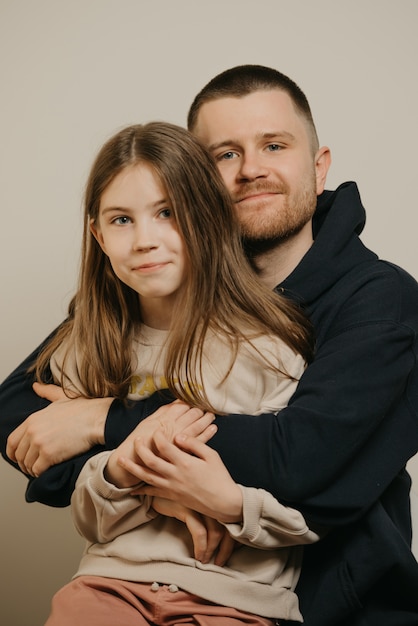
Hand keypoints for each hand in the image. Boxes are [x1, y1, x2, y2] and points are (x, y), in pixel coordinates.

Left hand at [6, 382, 111, 476]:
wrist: (97, 419)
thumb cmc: (84, 409)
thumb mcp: (61, 397)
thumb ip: (46, 392)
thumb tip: (36, 386)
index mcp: (32, 419)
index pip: (12, 441)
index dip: (13, 452)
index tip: (19, 457)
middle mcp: (33, 431)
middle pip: (18, 455)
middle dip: (24, 463)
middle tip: (34, 465)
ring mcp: (40, 443)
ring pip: (27, 464)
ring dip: (33, 469)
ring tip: (42, 469)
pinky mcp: (49, 455)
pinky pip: (38, 470)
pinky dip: (41, 473)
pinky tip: (48, 470)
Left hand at [125, 429, 242, 523]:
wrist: (224, 502)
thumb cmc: (220, 477)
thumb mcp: (212, 455)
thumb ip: (194, 444)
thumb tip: (178, 436)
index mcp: (185, 462)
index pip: (165, 446)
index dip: (158, 436)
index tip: (156, 430)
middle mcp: (175, 475)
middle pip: (150, 460)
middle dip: (140, 449)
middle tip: (136, 440)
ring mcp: (172, 487)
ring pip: (146, 476)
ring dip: (132, 468)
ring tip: (120, 460)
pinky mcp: (172, 495)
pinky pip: (152, 492)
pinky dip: (141, 490)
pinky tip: (132, 488)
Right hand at [151, 497, 235, 564]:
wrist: (156, 487)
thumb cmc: (178, 497)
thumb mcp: (196, 503)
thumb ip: (208, 512)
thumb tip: (220, 535)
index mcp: (217, 498)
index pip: (233, 520)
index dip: (234, 539)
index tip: (229, 552)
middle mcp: (212, 499)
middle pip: (228, 527)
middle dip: (226, 549)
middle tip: (220, 562)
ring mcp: (200, 503)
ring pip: (216, 532)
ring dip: (212, 550)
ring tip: (206, 561)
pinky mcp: (187, 508)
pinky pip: (199, 532)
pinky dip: (201, 547)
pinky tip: (198, 555)